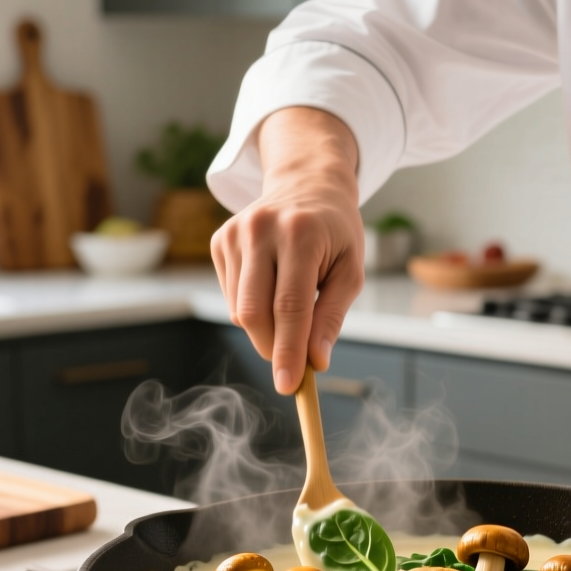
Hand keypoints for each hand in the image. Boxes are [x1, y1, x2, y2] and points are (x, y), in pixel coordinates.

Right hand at [212, 108, 363, 393]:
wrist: (306, 184)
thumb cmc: (336, 233)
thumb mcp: (350, 271)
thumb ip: (332, 316)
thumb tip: (316, 362)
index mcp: (301, 234)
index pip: (290, 307)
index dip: (288, 351)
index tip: (289, 386)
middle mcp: (261, 229)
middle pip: (256, 312)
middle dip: (273, 348)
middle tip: (293, 364)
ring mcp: (235, 233)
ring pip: (240, 310)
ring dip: (265, 330)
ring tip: (292, 312)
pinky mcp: (219, 241)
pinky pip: (231, 297)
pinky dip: (253, 309)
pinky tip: (272, 289)